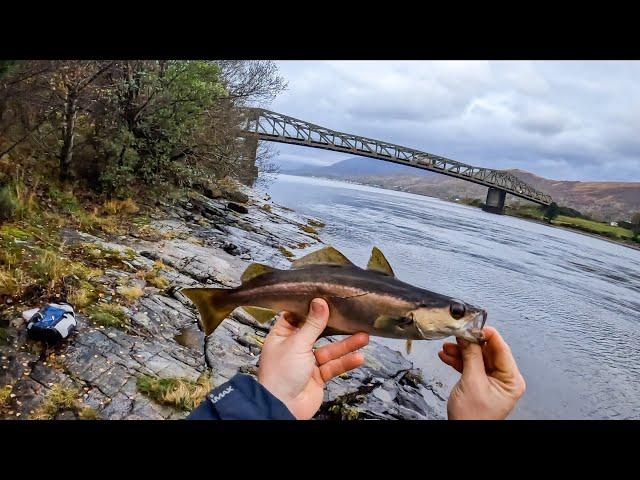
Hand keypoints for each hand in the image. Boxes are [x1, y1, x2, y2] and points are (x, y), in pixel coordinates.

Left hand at [257, 298, 368, 418]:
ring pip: (330, 349)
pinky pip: (334, 366)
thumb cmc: (280, 375)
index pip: (298, 316)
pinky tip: (358, 357)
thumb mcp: (297, 343)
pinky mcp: (318, 376)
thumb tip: (320, 302)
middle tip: (350, 315)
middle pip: (318, 332)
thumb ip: (312, 324)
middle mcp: (294, 347)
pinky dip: (346, 362)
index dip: (311, 308)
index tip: (327, 297)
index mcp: (282, 335)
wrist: (282, 407)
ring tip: (364, 336)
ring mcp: (307, 362)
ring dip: (347, 345)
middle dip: (335, 326)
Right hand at [438, 326, 525, 419]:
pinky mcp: (480, 384)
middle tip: (457, 334)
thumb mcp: (472, 382)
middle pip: (487, 352)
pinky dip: (458, 361)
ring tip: (447, 347)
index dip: (488, 335)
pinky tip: (447, 356)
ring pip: (476, 358)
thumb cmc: (473, 418)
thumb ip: (471, 356)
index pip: (502, 349)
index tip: (474, 324)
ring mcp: (492, 382)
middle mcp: (504, 379)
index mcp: (511, 380)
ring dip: (461, 352)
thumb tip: (469, 335)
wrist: (463, 434)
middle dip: (469, 344)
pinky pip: (470, 366)